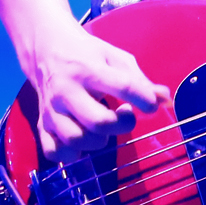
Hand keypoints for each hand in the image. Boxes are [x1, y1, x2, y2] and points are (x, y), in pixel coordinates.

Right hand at [26, 23, 170, 161]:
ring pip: (76, 139)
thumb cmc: (88, 55)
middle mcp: (66, 90)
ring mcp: (51, 110)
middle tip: (126, 115)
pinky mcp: (41, 124)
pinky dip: (71, 154)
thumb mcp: (115, 58)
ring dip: (98, 140)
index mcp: (88, 69)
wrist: (46, 50)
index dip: (144, 99)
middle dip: (122, 125)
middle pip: (99, 122)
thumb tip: (164, 99)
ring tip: (104, 127)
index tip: (150, 105)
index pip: (123, 86)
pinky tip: (83, 139)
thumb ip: (139, 80)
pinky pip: (53, 151)